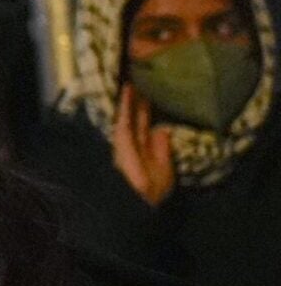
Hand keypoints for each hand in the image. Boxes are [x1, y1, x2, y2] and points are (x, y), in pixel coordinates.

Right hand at [112, 82, 176, 206]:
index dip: (145, 107)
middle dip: (137, 99)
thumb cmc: (153, 194)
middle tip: (140, 76)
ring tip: (132, 78)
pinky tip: (128, 92)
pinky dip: (125, 107)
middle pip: (134, 116)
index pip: (144, 123)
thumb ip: (162, 149)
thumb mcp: (164, 169)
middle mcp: (132, 143)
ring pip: (127, 115)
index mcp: (143, 149)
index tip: (149, 89)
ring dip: (129, 98)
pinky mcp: (121, 144)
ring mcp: (125, 143)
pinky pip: (123, 121)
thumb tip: (162, 129)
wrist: (142, 209)